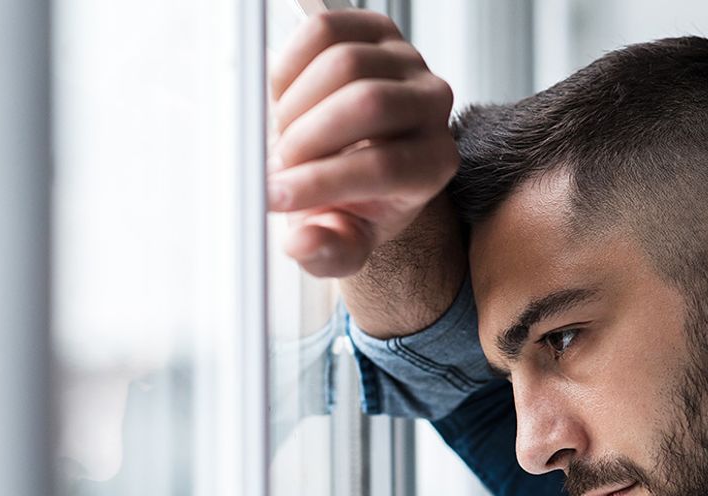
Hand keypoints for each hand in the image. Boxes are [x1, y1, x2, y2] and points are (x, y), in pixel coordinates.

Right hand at [269, 9, 457, 277]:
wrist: (354, 160)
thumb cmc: (353, 202)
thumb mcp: (343, 243)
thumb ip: (329, 252)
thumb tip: (306, 241)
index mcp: (435, 163)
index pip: (385, 166)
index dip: (321, 182)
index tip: (273, 197)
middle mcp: (433, 105)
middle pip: (367, 103)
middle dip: (305, 139)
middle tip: (275, 166)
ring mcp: (407, 61)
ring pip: (343, 64)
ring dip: (293, 107)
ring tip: (282, 139)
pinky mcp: (375, 30)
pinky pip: (324, 30)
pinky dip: (290, 66)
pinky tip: (284, 101)